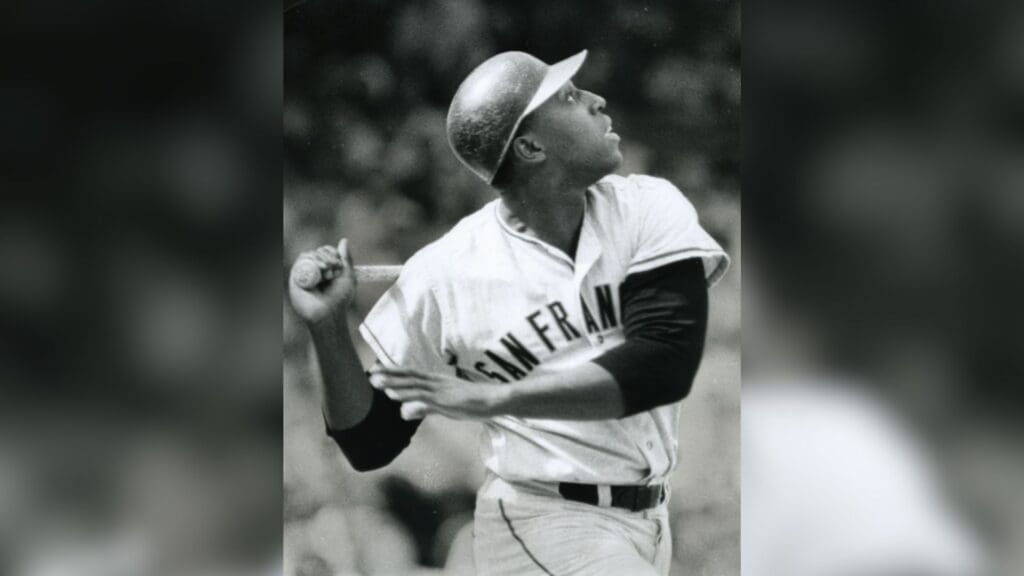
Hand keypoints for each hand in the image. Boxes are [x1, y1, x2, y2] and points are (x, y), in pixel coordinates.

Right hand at [289, 238, 356, 326]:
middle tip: (334, 268)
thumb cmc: (339, 299)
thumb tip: (344, 240)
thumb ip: (346, 258)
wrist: (329, 314)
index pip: (326, 251)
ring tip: (328, 271)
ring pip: (309, 254)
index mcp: (326, 269)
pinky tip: (320, 270)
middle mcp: (314, 270)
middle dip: (328, 256)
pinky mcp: (296, 278)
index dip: (332, 252)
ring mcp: (305, 274)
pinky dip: (311, 262)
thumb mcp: (348, 276)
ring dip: (320, 258)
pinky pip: (300, 262)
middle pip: (317, 251)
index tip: (339, 263)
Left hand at [369, 366, 505, 420]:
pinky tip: (397, 398)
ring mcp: (440, 390)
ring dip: (395, 384)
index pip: (411, 375)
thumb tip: (404, 412)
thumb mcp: (443, 407)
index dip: (393, 373)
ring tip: (378, 383)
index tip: (376, 371)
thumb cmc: (472, 403)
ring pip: (414, 385)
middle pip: (409, 376)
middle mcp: (436, 382)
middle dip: (390, 375)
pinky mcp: (446, 400)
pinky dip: (410, 397)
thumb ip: (424, 408)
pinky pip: (425, 398)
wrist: (493, 400)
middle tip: (370, 374)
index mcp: (436, 381)